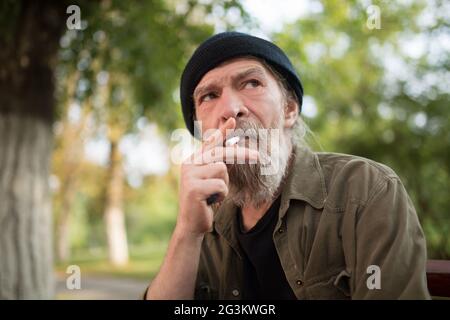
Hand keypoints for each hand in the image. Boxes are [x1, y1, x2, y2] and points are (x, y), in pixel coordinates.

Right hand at [176, 118, 257, 235]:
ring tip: (213, 194)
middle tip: (261, 156)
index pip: (211, 142)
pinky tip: (210, 202)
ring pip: (222, 169)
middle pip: (221, 153)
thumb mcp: (212, 179)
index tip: (233, 120)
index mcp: (193, 160)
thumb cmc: (205, 201)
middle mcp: (189, 164)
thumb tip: (230, 144)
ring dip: (224, 185)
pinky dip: (220, 195)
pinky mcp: (194, 188)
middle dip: (242, 154)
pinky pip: (220, 185)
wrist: (191, 225)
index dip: (223, 131)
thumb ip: (217, 163)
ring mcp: (190, 175)